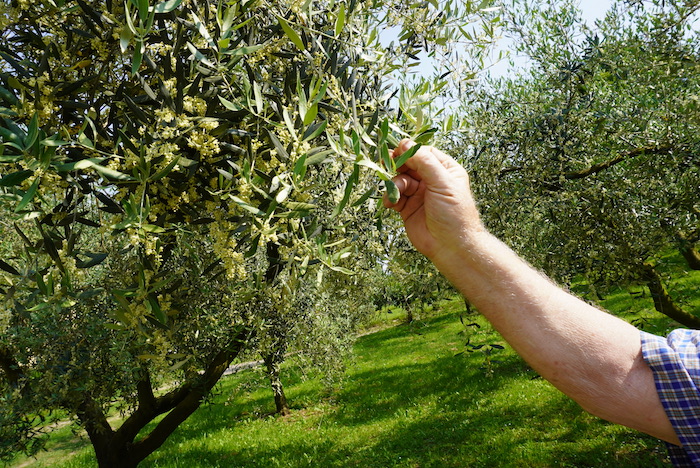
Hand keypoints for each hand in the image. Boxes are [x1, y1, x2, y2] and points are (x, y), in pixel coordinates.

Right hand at [383, 139, 482, 262]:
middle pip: (409, 165)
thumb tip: (405, 143)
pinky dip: (390, 197)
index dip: (410, 151)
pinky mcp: (407, 208)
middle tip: (386, 165)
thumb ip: (424, 162)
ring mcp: (419, 194)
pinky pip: (394, 196)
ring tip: (394, 193)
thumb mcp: (442, 183)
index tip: (397, 150)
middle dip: (397, 166)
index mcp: (445, 170)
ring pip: (399, 180)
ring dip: (393, 184)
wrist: (451, 246)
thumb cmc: (454, 214)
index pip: (424, 153)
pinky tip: (390, 203)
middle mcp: (432, 180)